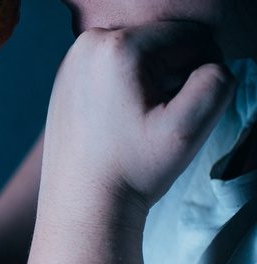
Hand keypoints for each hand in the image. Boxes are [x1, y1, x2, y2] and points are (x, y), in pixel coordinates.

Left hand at [41, 22, 234, 221]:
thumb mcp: (189, 126)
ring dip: (155, 83)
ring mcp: (73, 60)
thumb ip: (217, 81)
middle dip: (176, 76)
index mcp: (116, 46)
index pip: (191, 36)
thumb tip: (211, 65)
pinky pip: (118, 69)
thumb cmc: (133, 169)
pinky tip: (121, 123)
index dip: (203, 72)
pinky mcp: (68, 79)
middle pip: (164, 42)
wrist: (83, 204)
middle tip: (157, 120)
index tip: (180, 112)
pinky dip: (131, 89)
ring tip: (139, 122)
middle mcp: (87, 43)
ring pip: (143, 56)